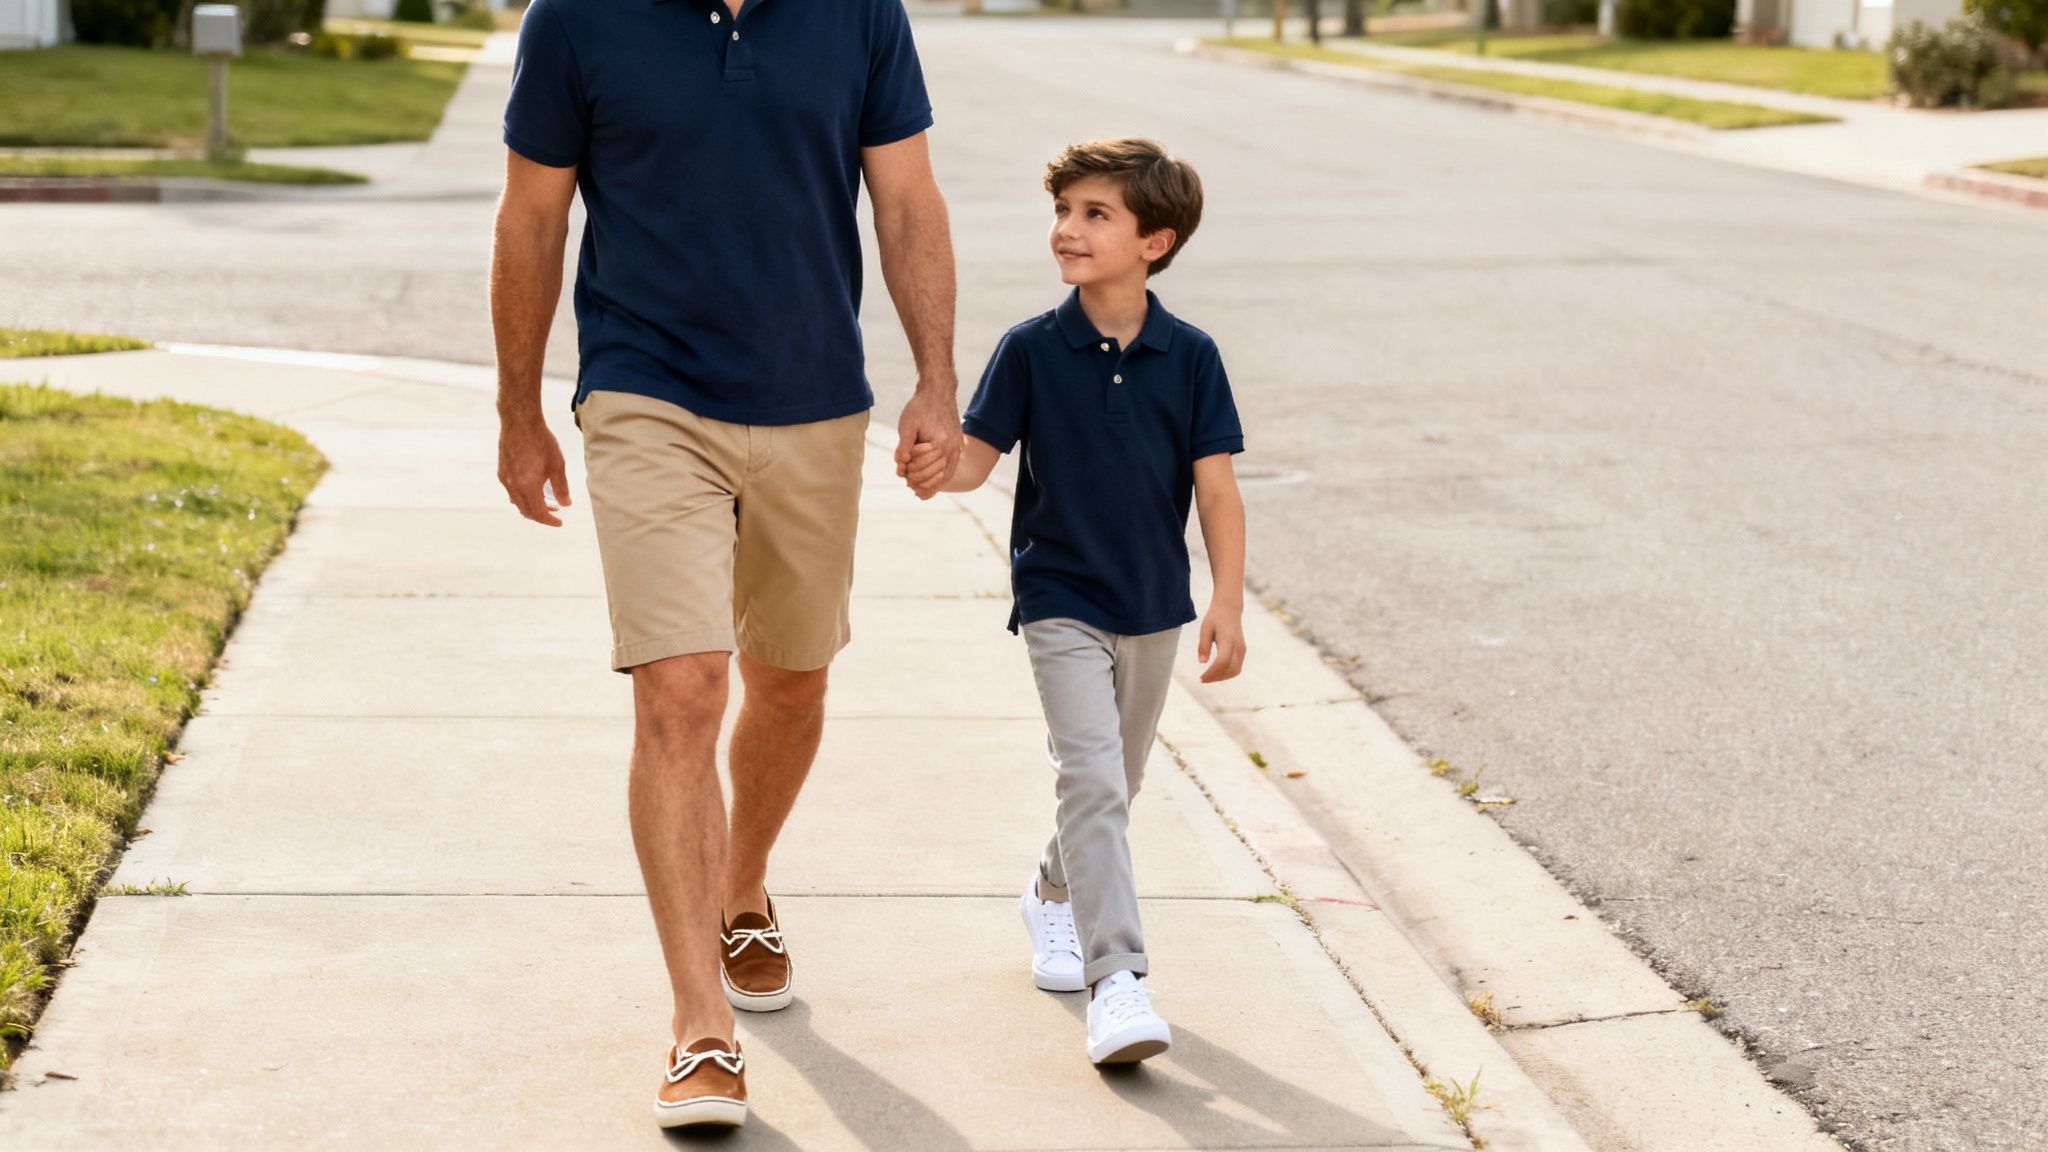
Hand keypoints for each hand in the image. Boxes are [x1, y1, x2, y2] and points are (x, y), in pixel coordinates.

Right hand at [497, 411, 571, 526]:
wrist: (520, 421)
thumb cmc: (541, 441)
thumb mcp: (557, 465)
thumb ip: (562, 487)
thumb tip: (566, 503)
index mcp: (528, 486)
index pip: (538, 513)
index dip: (550, 520)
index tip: (560, 522)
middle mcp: (513, 486)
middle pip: (526, 511)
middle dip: (541, 515)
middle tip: (555, 512)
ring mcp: (505, 479)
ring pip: (517, 502)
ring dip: (531, 506)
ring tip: (545, 501)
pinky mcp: (502, 471)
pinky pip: (511, 492)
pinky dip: (523, 497)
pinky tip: (532, 488)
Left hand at [893, 384, 960, 500]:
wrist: (938, 391)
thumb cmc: (920, 407)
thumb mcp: (907, 424)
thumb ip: (903, 446)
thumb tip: (900, 465)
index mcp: (939, 443)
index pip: (922, 468)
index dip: (909, 473)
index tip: (900, 472)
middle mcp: (951, 448)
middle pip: (934, 475)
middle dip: (919, 481)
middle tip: (907, 483)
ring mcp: (957, 448)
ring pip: (946, 476)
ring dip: (931, 485)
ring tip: (918, 490)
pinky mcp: (958, 446)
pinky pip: (952, 470)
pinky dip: (942, 479)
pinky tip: (932, 486)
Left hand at [1198, 605, 1246, 682]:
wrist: (1229, 609)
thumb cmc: (1215, 618)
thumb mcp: (1205, 628)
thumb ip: (1203, 645)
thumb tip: (1201, 662)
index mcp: (1228, 639)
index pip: (1222, 662)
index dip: (1212, 673)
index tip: (1200, 678)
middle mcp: (1238, 646)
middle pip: (1230, 669)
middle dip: (1216, 678)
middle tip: (1202, 680)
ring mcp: (1242, 649)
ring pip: (1235, 671)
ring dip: (1222, 677)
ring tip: (1208, 677)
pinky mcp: (1242, 651)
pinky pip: (1236, 667)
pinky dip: (1226, 673)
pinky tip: (1215, 672)